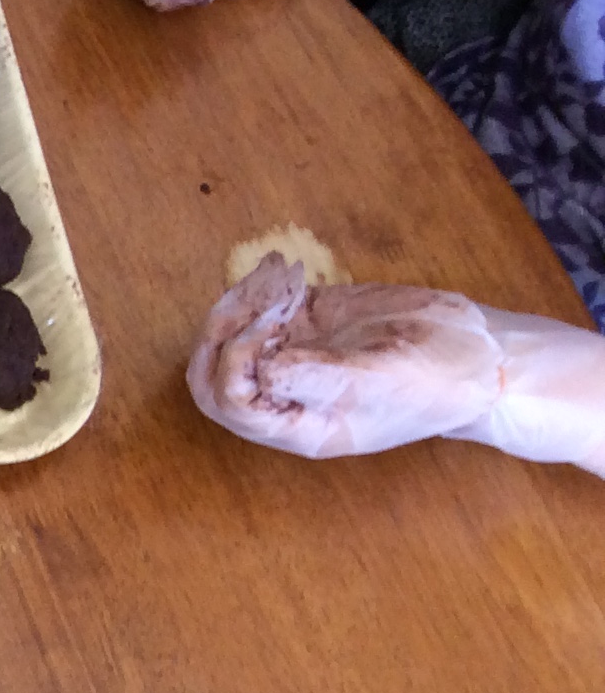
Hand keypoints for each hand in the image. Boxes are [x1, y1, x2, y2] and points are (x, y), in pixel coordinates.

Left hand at [188, 254, 502, 458]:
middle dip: (222, 331)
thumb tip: (261, 370)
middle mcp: (286, 396)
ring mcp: (292, 358)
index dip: (233, 363)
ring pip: (233, 335)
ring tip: (280, 275)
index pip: (231, 403)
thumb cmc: (437, 380)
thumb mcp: (378, 380)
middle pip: (215, 374)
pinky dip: (262, 284)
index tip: (269, 328)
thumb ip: (318, 378)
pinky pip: (260, 308)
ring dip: (243, 300)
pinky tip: (286, 266)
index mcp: (299, 425)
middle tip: (253, 297)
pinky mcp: (305, 325)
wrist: (476, 353)